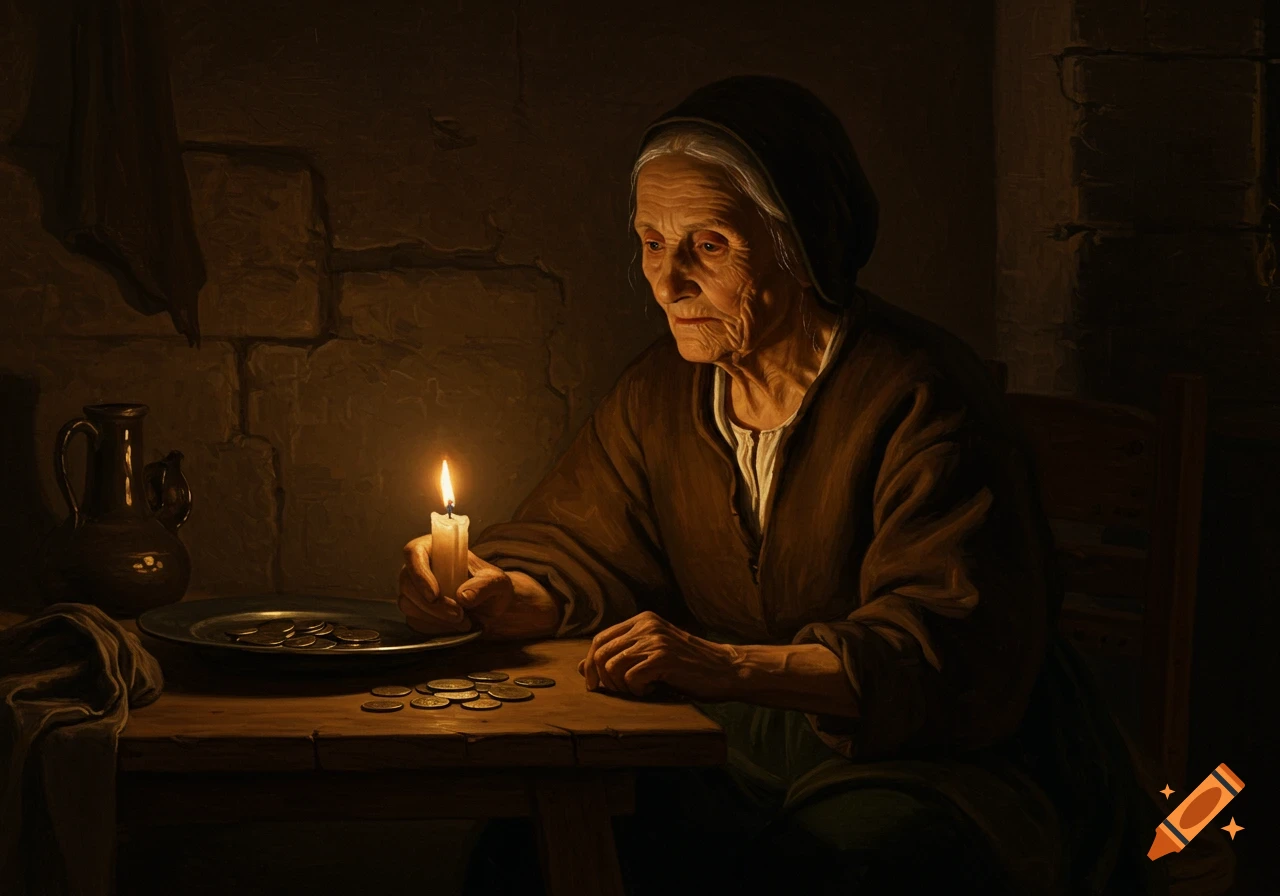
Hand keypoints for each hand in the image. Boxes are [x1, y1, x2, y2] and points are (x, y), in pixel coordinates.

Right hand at [397, 535, 514, 634]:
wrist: (491, 606)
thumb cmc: (491, 586)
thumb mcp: (496, 581)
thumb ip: (484, 585)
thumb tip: (463, 597)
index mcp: (437, 548)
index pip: (414, 552)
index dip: (419, 573)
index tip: (434, 595)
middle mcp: (421, 567)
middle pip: (408, 583)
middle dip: (432, 605)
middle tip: (459, 615)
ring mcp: (415, 589)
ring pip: (408, 604)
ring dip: (434, 618)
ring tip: (464, 621)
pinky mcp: (416, 609)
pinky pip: (414, 620)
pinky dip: (435, 627)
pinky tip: (455, 627)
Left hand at [576, 611, 737, 699]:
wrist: (725, 669)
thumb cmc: (688, 666)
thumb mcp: (651, 655)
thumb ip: (620, 656)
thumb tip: (581, 667)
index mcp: (643, 620)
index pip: (600, 638)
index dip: (590, 663)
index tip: (593, 684)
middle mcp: (647, 625)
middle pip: (601, 652)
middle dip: (600, 678)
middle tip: (615, 692)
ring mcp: (655, 640)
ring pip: (612, 666)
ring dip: (620, 686)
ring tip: (639, 689)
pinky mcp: (663, 658)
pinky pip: (631, 678)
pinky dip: (637, 690)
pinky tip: (652, 689)